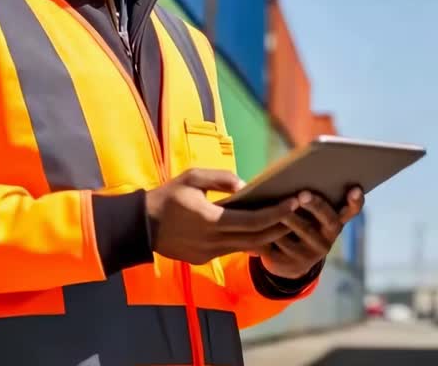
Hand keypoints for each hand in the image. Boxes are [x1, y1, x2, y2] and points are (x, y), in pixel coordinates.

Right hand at [145, 168, 296, 264]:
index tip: (295, 202)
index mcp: (210, 221)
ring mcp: (208, 254)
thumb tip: (246, 185)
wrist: (138, 226)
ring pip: (247, 248)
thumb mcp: (191, 178)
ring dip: (267, 236)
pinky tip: (261, 230)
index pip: (254, 222)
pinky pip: (233, 250)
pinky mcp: (204, 259)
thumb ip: (220, 178)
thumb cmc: (167, 196)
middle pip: (257, 239)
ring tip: (285, 221)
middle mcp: (212, 242)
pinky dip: (249, 241)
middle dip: (280, 227)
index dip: (277, 213)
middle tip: (299, 212)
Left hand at [256, 187, 364, 279]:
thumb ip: (308, 197)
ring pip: (302, 232)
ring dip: (289, 218)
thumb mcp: (307, 215)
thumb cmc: (297, 224)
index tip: (355, 188)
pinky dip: (271, 233)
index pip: (351, 210)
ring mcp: (312, 253)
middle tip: (303, 193)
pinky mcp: (292, 264)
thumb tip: (298, 167)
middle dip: (316, 205)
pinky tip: (260, 224)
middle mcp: (329, 239)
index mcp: (335, 222)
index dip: (355, 200)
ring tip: (277, 208)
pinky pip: (282, 246)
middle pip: (327, 219)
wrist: (286, 262)